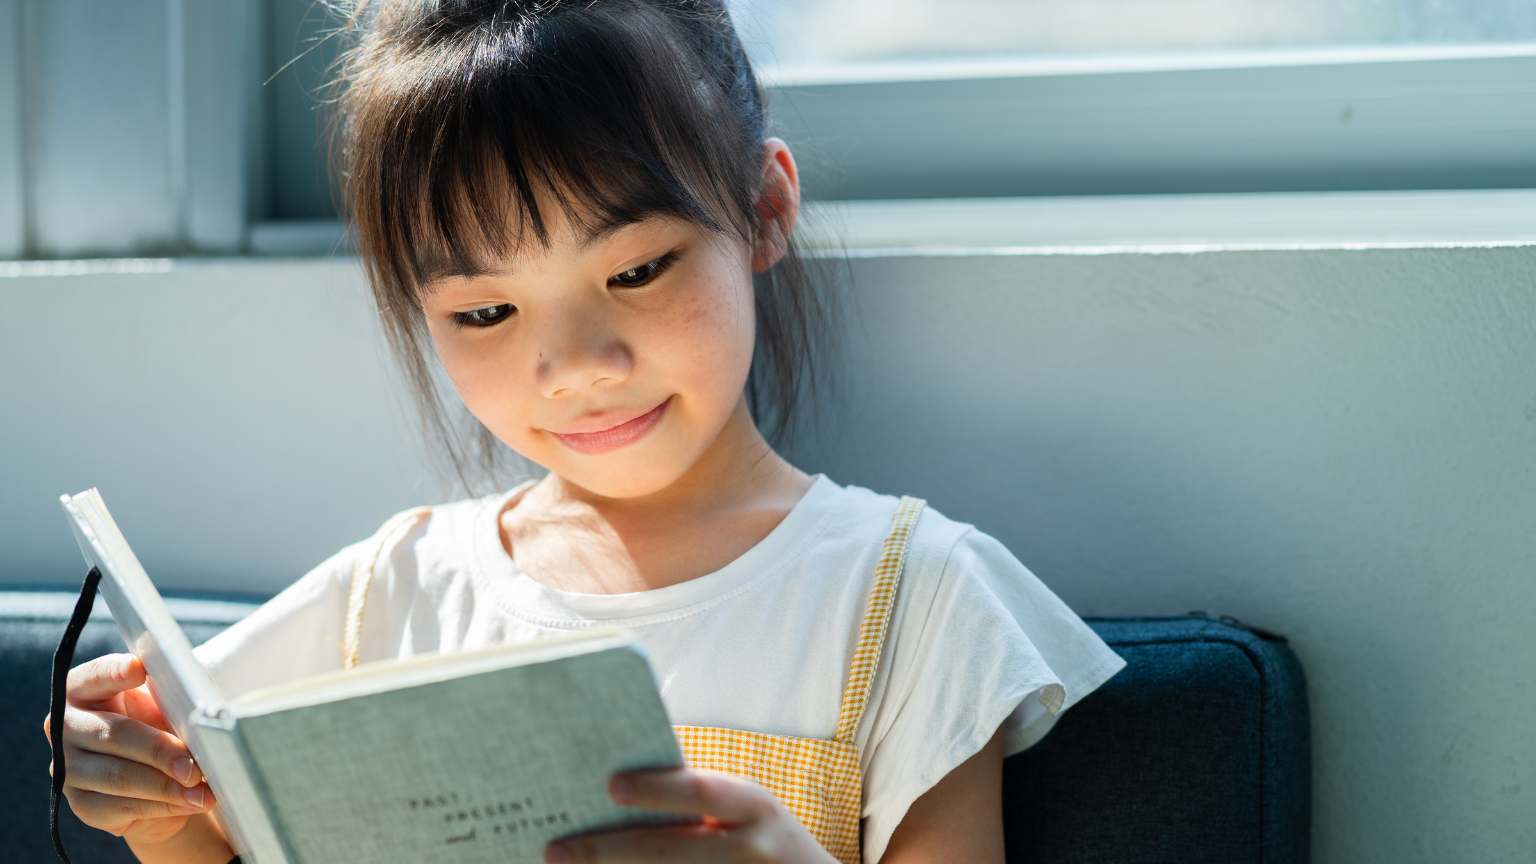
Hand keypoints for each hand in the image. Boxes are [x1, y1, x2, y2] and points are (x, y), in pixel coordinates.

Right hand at [42, 652, 216, 846]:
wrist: (158, 776)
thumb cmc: (161, 725)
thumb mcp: (164, 703)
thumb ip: (169, 696)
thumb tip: (195, 702)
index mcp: (83, 689)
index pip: (94, 676)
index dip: (114, 673)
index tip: (139, 669)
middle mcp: (66, 727)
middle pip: (112, 734)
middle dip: (158, 750)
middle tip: (194, 765)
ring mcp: (69, 768)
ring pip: (118, 776)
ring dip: (165, 785)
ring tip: (201, 790)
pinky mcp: (83, 804)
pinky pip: (121, 807)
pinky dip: (162, 805)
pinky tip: (189, 802)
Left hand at [544, 767, 837, 862]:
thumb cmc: (762, 839)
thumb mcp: (745, 811)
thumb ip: (699, 802)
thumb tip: (617, 790)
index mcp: (753, 806)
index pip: (699, 792)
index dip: (655, 789)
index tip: (609, 787)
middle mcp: (750, 848)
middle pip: (669, 852)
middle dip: (607, 851)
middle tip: (556, 851)